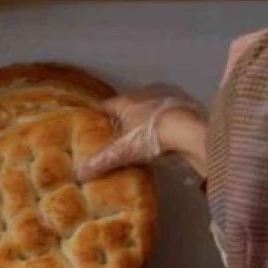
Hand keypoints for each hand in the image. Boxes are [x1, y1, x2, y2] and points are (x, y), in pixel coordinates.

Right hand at [75, 84, 204, 181]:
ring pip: (148, 107)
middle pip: (128, 105)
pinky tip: (166, 134)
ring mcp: (164, 97)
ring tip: (142, 135)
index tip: (96, 123)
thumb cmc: (150, 136)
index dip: (101, 114)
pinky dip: (164, 121)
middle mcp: (142, 94)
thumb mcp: (123, 152)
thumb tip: (78, 174)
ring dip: (145, 118)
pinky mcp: (183, 103)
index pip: (107, 105)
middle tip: (119, 134)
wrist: (188, 130)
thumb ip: (102, 161)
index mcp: (124, 102)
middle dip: (124, 117)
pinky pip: (167, 112)